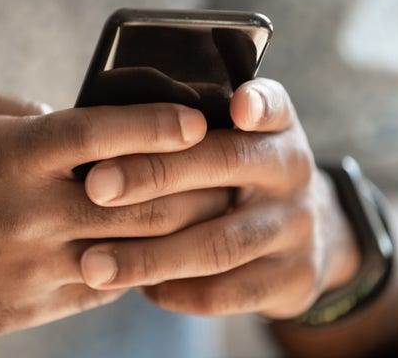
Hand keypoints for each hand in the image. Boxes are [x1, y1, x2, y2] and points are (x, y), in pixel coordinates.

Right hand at [0, 83, 230, 342]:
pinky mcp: (35, 303)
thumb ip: (18, 107)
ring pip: (131, 250)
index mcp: (10, 156)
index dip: (156, 125)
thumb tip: (74, 117)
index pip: (99, 134)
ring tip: (215, 214)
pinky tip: (166, 250)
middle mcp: (27, 212)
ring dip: (181, 232)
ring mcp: (33, 264)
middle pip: (134, 199)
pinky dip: (141, 265)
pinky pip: (107, 285)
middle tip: (227, 170)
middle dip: (191, 184)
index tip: (197, 119)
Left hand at [80, 78, 359, 317]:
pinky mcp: (291, 280)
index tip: (236, 105)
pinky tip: (137, 288)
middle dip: (154, 174)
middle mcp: (292, 171)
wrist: (303, 242)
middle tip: (95, 187)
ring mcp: (296, 228)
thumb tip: (104, 130)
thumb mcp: (236, 142)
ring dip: (150, 256)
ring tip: (94, 263)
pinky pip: (225, 292)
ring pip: (219, 243)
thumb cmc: (240, 181)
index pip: (272, 106)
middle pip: (226, 164)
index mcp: (275, 129)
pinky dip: (175, 292)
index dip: (257, 104)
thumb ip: (189, 130)